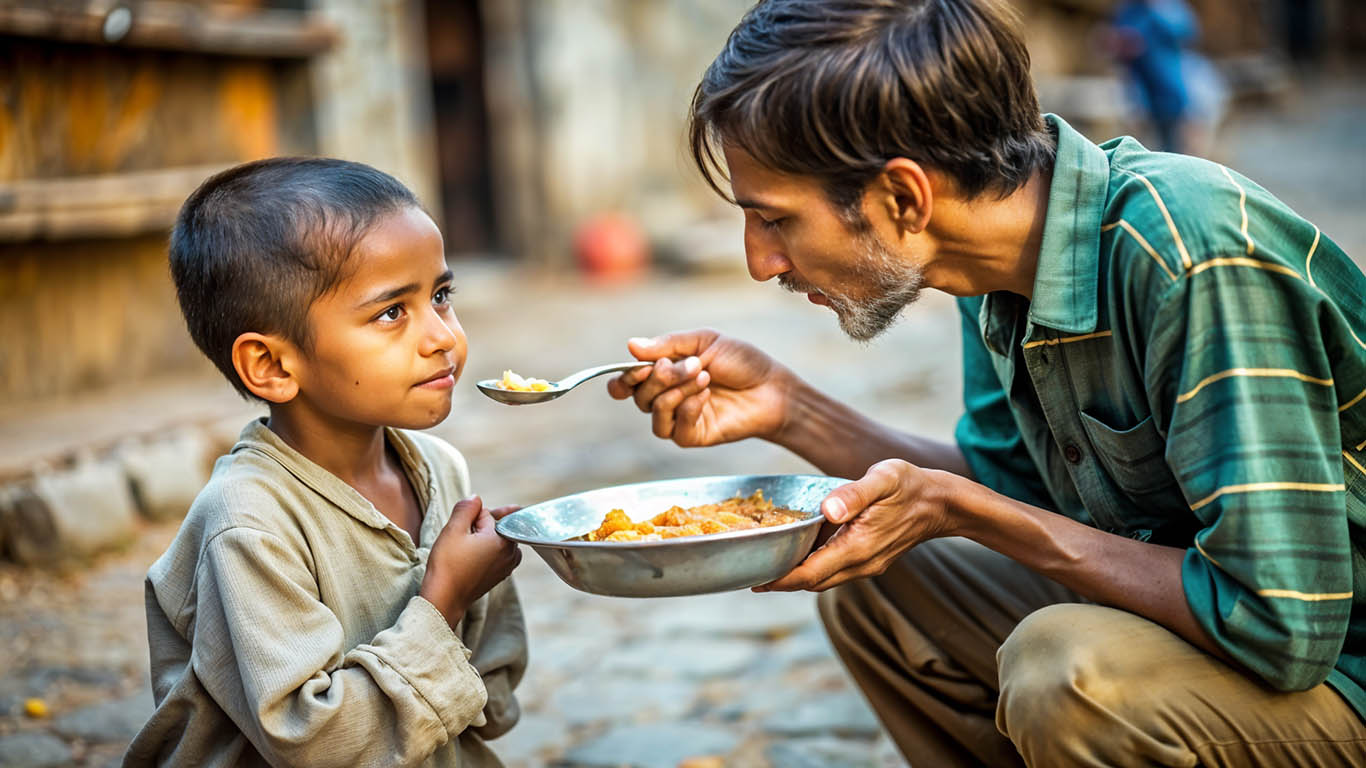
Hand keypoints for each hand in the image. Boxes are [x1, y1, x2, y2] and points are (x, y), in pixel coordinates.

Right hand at [420, 496, 521, 626]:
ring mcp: (508, 566)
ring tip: (462, 550)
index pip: (488, 514)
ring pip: (495, 541)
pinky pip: (494, 555)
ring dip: (480, 540)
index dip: (471, 516)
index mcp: (505, 539)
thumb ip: (467, 508)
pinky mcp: (500, 575)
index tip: (462, 523)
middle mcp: (512, 553)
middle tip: (460, 540)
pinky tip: (467, 559)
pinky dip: (483, 553)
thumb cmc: (449, 565)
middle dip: (478, 528)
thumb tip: (475, 498)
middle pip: (495, 527)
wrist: (445, 598)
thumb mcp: (454, 529)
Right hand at [606, 329, 796, 446]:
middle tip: (692, 364)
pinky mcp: (692, 436)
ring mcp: (678, 418)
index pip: (626, 383)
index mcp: (663, 373)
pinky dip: (688, 408)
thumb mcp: (704, 341)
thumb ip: (668, 344)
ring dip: (677, 391)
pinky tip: (707, 396)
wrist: (771, 387)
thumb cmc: (741, 361)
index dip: (625, 378)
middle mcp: (666, 397)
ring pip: (653, 412)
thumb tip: (631, 345)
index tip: (642, 367)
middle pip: (638, 396)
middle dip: (661, 378)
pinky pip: (674, 430)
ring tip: (704, 377)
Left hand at [757, 459, 954, 591]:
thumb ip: (854, 494)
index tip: (753, 579)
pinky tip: (799, 549)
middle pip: (812, 583)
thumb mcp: (883, 479)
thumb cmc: (910, 485)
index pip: (810, 574)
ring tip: (767, 562)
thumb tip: (826, 511)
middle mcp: (861, 563)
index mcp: (859, 546)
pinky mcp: (870, 560)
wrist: (942, 503)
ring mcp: (867, 565)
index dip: (780, 579)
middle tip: (749, 571)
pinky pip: (835, 570)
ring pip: (823, 579)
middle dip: (780, 581)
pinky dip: (813, 566)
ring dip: (796, 575)